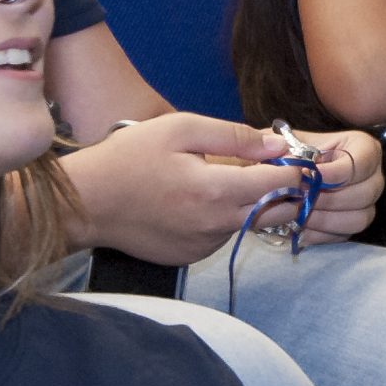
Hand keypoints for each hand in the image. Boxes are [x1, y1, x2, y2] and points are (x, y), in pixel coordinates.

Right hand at [61, 115, 311, 265]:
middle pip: (278, 211)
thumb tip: (277, 144)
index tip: (302, 157)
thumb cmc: (129, 158)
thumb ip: (234, 136)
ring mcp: (203, 245)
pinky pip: (224, 236)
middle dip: (289, 191)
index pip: (281, 183)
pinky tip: (206, 201)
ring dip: (256, 205)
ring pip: (251, 225)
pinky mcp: (190, 256)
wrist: (84, 203)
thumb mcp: (181, 129)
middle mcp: (215, 224)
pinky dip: (227, 219)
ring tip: (235, 180)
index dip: (298, 168)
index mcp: (215, 190)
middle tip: (282, 170)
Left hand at [295, 129, 382, 241]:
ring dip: (325, 219)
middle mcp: (373, 176)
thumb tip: (288, 160)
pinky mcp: (353, 223)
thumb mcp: (290, 142)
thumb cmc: (293, 154)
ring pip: (359, 219)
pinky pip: (345, 235)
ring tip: (298, 215)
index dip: (335, 173)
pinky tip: (299, 227)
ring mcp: (367, 203)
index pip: (361, 163)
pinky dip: (320, 234)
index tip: (306, 175)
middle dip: (327, 199)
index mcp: (364, 149)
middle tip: (298, 198)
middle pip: (365, 194)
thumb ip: (289, 147)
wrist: (289, 174)